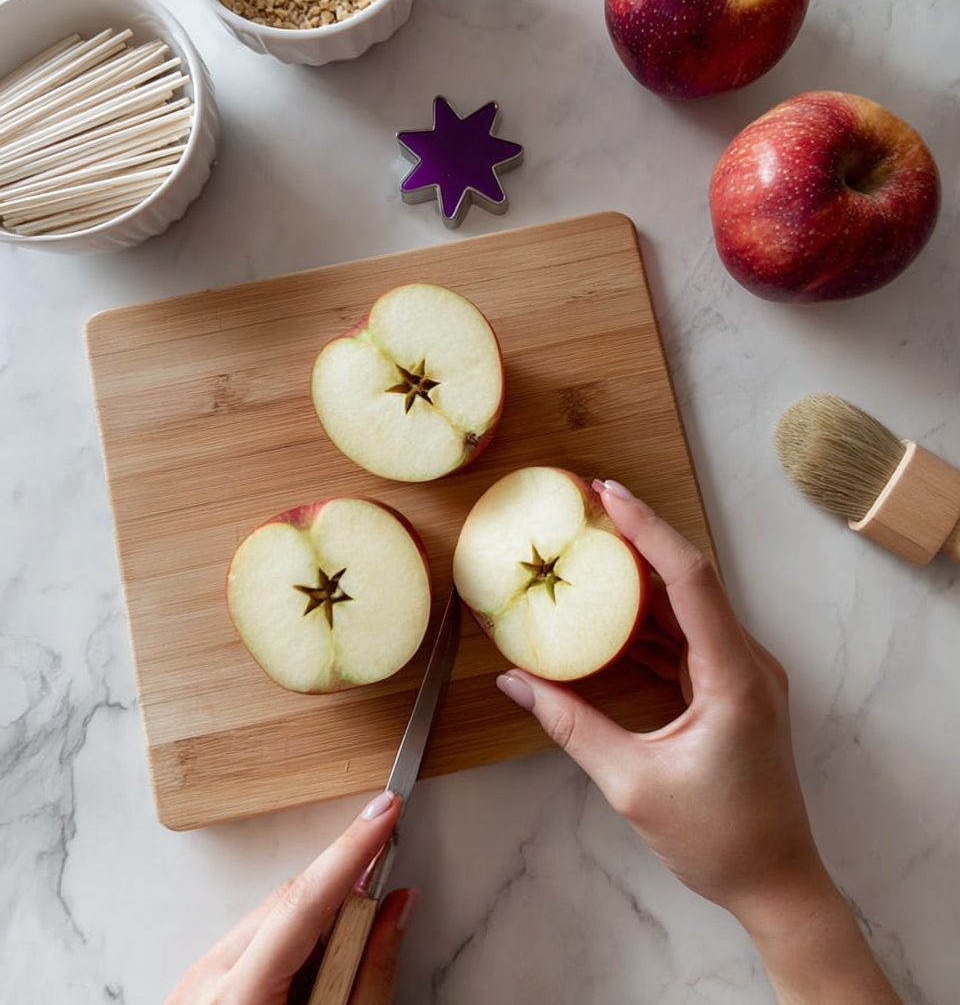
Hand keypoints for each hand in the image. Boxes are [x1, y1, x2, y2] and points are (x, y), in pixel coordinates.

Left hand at [166, 791, 416, 1004]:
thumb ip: (371, 976)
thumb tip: (398, 905)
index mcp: (238, 1000)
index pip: (304, 903)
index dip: (351, 851)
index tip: (385, 810)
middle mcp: (205, 980)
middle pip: (289, 904)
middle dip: (343, 895)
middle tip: (388, 901)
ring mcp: (193, 980)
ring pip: (272, 918)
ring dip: (318, 924)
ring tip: (337, 975)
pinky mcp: (195, 983)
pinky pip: (254, 940)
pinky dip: (291, 944)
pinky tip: (312, 976)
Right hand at [498, 479, 820, 912]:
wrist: (777, 883)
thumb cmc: (718, 839)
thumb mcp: (632, 783)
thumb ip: (571, 726)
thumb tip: (515, 681)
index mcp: (734, 676)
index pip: (690, 579)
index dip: (647, 530)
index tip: (607, 494)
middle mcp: (748, 663)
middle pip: (691, 581)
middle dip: (640, 540)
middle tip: (590, 508)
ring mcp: (745, 675)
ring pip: (689, 608)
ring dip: (642, 580)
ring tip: (592, 550)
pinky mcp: (734, 690)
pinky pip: (689, 638)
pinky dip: (650, 622)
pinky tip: (611, 615)